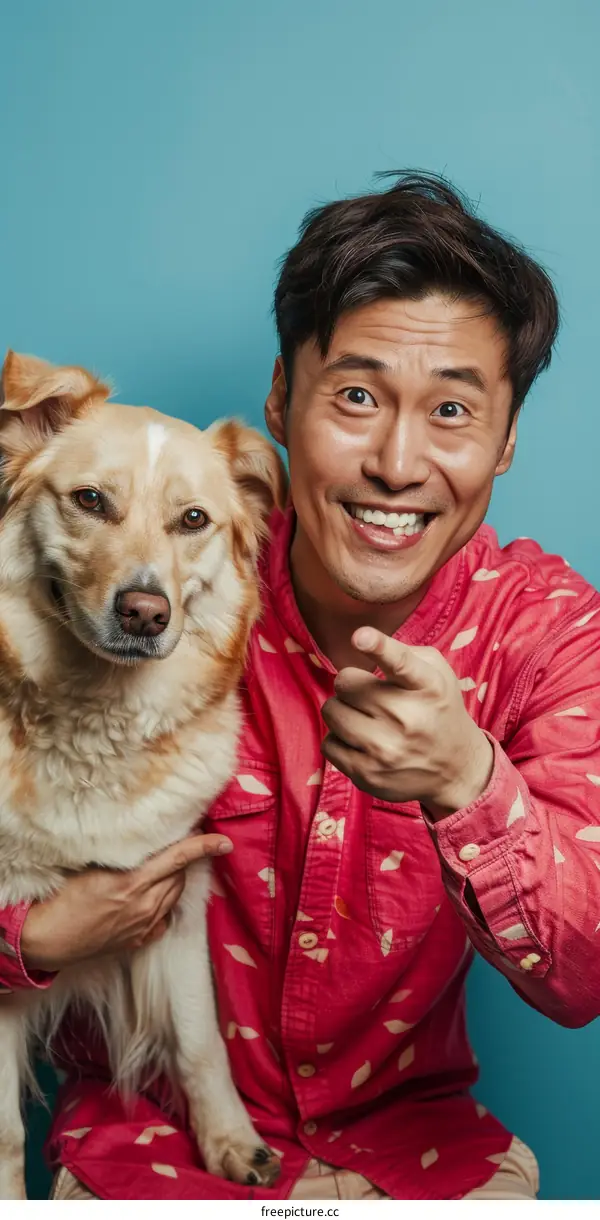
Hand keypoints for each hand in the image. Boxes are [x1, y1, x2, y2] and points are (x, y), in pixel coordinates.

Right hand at [20, 834, 232, 972]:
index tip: (224, 842)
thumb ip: (123, 856)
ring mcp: (143, 925)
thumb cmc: (63, 898)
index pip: (178, 859)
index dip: (203, 847)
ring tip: (161, 870)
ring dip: (173, 881)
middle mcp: (144, 905)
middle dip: (182, 860)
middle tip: (176, 845)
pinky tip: (152, 899)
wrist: (49, 939)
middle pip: (179, 876)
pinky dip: (163, 906)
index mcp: (133, 882)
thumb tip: (144, 841)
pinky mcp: (138, 940)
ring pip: (173, 896)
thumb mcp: (92, 867)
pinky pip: (163, 919)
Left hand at [321, 627, 493, 818]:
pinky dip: (340, 739)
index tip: (360, 636)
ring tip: (365, 717)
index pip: (400, 662)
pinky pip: (328, 743)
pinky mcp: (367, 774)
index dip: (378, 646)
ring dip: (343, 709)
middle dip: (352, 684)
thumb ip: (403, 651)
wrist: (455, 767)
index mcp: (427, 686)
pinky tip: (362, 741)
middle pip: (345, 683)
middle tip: (370, 695)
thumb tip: (363, 644)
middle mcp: (407, 718)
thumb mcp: (437, 672)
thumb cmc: (437, 708)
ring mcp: (386, 749)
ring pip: (331, 711)